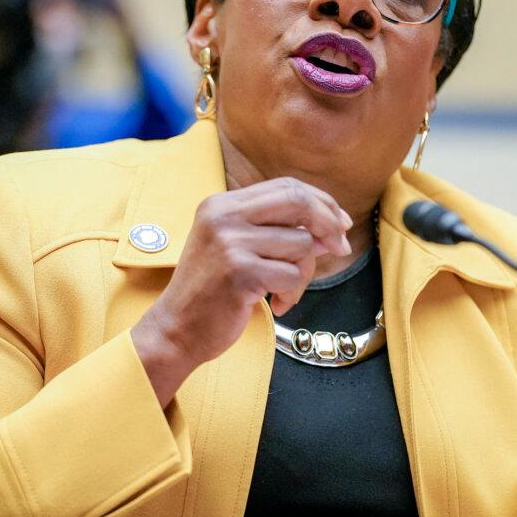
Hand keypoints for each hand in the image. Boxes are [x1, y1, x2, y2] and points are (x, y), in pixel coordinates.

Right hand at [131, 177, 351, 406]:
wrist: (176, 330)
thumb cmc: (212, 292)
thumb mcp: (236, 247)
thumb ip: (276, 231)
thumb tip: (331, 229)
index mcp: (221, 203)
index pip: (285, 186)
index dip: (320, 202)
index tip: (339, 223)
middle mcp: (223, 215)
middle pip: (298, 202)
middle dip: (328, 224)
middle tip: (340, 248)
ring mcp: (230, 242)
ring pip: (301, 244)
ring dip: (303, 275)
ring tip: (282, 291)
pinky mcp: (240, 271)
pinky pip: (292, 275)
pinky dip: (292, 294)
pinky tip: (275, 305)